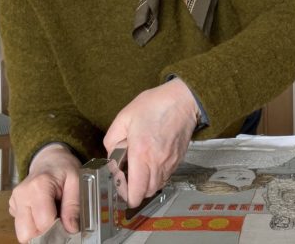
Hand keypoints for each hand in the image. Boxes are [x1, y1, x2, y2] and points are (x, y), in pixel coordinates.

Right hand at [8, 144, 80, 242]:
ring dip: (38, 228)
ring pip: (22, 231)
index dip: (57, 228)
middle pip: (27, 232)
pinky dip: (33, 223)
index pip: (43, 223)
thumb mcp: (77, 181)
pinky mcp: (13, 206)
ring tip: (51, 213)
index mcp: (38, 187)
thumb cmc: (64, 168)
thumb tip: (71, 228)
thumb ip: (74, 205)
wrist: (50, 160)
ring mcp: (15, 200)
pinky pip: (22, 224)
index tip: (66, 223)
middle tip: (57, 222)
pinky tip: (43, 211)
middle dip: (44, 232)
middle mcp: (22, 194)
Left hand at [103, 77, 197, 207]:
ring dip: (146, 185)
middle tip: (127, 179)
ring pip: (157, 187)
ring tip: (139, 171)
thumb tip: (111, 156)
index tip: (119, 186)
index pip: (136, 192)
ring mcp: (169, 163)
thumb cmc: (155, 105)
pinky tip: (151, 163)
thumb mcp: (124, 117)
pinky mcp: (178, 160)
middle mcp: (157, 163)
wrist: (183, 100)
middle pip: (146, 193)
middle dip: (134, 192)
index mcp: (141, 153)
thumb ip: (111, 139)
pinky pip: (166, 177)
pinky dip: (156, 176)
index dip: (125, 195)